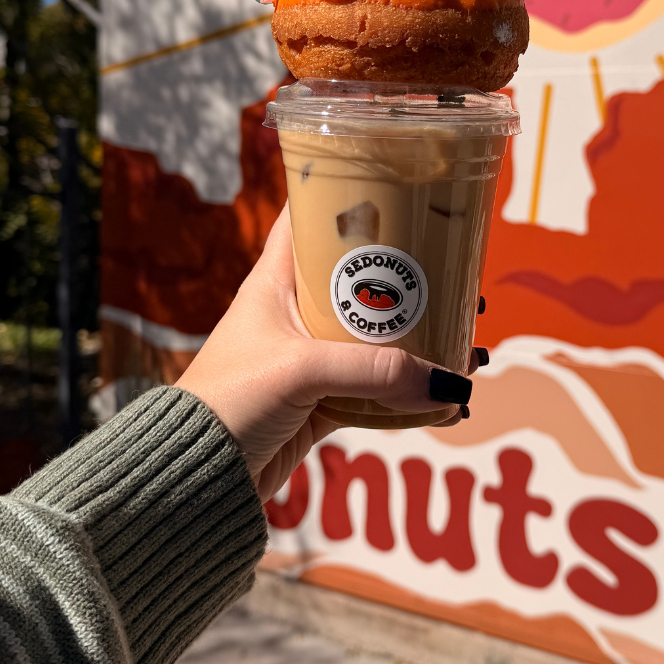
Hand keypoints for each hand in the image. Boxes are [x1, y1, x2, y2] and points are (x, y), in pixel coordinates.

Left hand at [177, 206, 475, 501]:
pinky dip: (412, 395)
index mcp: (275, 281)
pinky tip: (446, 401)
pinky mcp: (320, 402)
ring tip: (469, 347)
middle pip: (363, 281)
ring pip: (379, 339)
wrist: (194, 476)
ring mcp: (310, 359)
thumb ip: (374, 372)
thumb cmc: (228, 402)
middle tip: (462, 280)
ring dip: (423, 343)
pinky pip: (378, 391)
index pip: (311, 218)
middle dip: (414, 282)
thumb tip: (446, 384)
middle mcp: (295, 313)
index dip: (351, 197)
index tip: (402, 188)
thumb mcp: (301, 372)